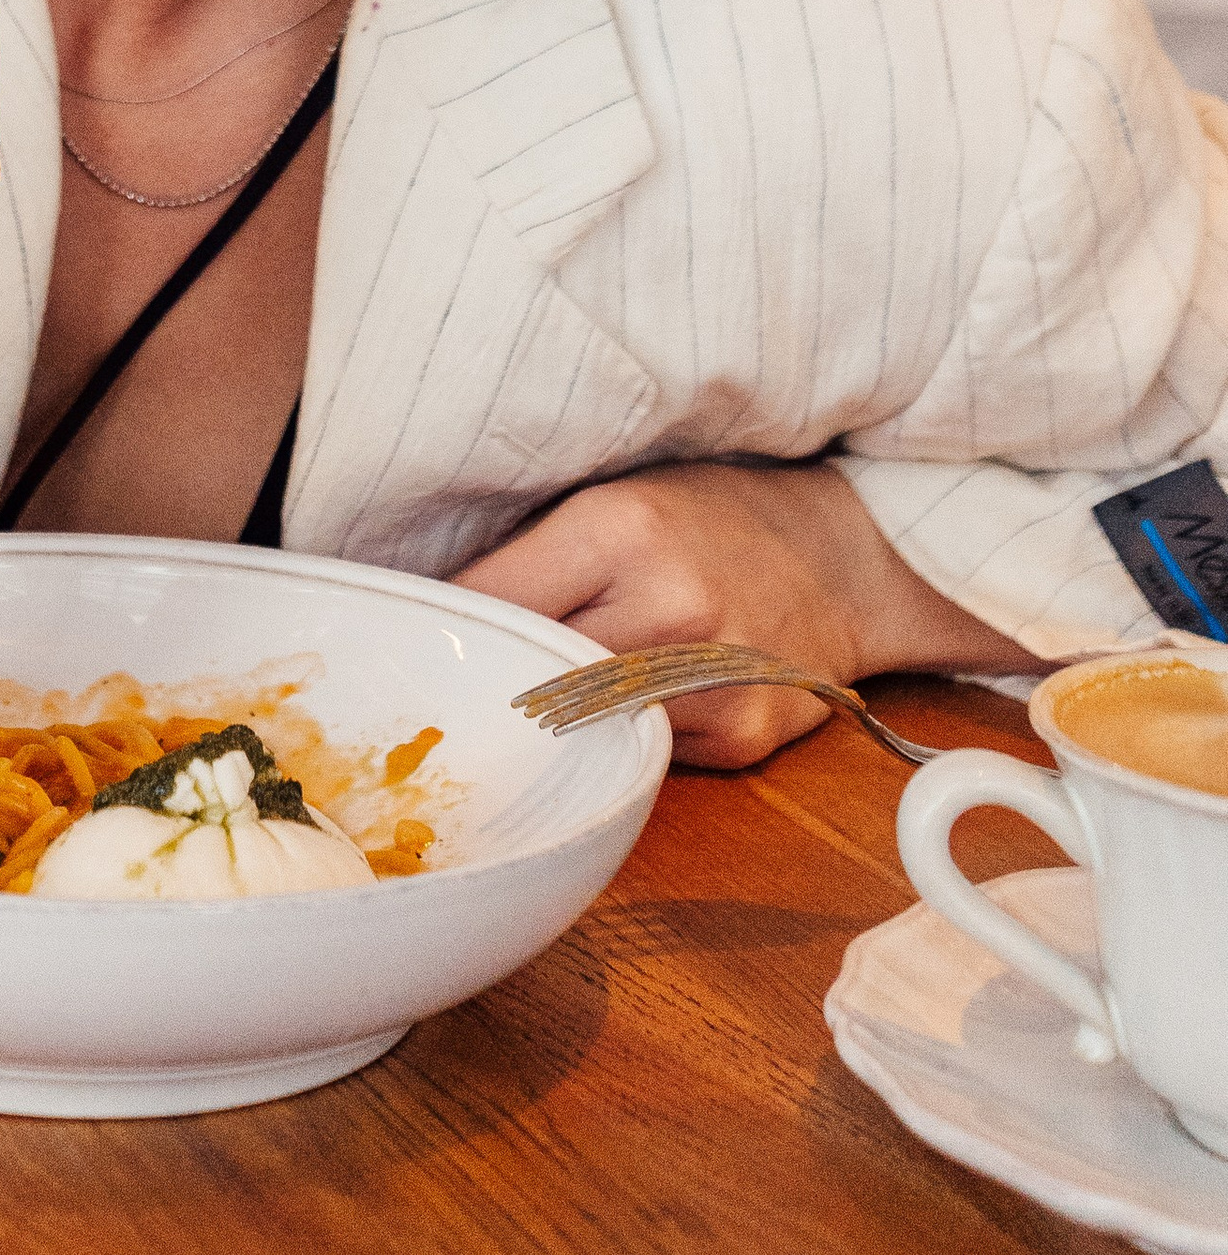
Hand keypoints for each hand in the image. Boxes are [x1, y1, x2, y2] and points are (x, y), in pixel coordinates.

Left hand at [456, 460, 1034, 765]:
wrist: (840, 555)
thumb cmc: (707, 514)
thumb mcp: (614, 497)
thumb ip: (534, 556)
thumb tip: (430, 611)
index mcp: (620, 528)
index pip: (493, 598)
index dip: (448, 625)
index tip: (414, 639)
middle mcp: (668, 605)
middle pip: (531, 674)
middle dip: (490, 684)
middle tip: (452, 689)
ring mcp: (711, 681)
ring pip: (582, 729)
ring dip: (549, 725)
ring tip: (530, 705)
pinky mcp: (741, 737)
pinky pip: (641, 757)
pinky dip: (619, 741)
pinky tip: (626, 708)